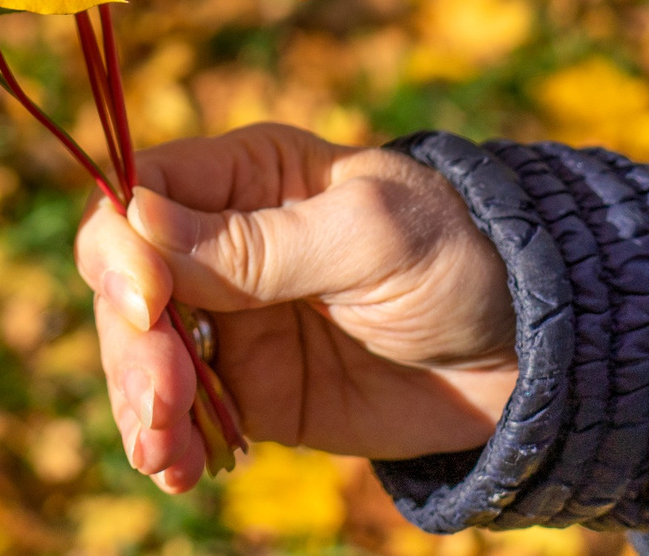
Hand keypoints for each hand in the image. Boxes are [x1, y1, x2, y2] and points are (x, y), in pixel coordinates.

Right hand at [75, 123, 517, 492]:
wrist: (526, 355)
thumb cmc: (458, 258)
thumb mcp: (369, 236)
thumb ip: (258, 242)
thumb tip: (137, 220)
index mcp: (243, 177)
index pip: (136, 194)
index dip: (122, 249)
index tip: (150, 307)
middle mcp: (218, 244)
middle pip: (125, 286)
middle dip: (133, 349)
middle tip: (163, 404)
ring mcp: (229, 321)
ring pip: (140, 357)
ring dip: (140, 405)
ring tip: (166, 456)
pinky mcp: (248, 390)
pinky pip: (182, 415)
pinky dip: (167, 444)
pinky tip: (177, 471)